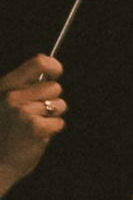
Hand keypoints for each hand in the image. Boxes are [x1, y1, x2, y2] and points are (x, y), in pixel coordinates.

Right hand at [0, 53, 66, 191]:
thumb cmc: (2, 135)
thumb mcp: (3, 104)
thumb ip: (23, 89)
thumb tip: (48, 73)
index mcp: (6, 87)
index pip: (38, 62)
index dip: (53, 66)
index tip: (55, 72)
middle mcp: (14, 96)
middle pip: (54, 87)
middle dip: (52, 100)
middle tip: (37, 114)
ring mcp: (25, 112)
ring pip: (60, 105)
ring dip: (52, 117)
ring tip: (33, 127)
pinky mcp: (37, 127)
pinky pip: (59, 123)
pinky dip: (52, 131)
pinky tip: (36, 137)